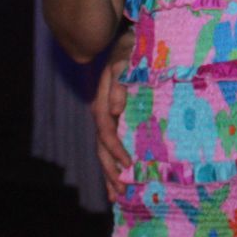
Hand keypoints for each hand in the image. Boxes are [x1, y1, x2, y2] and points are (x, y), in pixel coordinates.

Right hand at [90, 48, 130, 202]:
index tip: (127, 164)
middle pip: (102, 147)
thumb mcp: (126, 60)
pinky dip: (117, 161)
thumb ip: (119, 82)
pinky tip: (124, 176)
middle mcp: (104, 111)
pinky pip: (116, 143)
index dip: (114, 149)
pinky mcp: (120, 117)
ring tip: (117, 195)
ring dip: (111, 172)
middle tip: (120, 193)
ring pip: (105, 150)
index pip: (105, 130)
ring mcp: (111, 115)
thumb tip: (115, 109)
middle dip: (110, 171)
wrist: (134, 40)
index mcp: (103, 100)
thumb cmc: (132, 49)